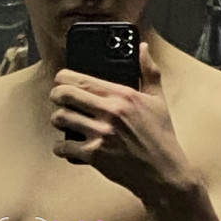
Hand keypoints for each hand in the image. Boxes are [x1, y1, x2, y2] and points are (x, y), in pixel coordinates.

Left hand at [50, 42, 192, 198]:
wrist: (164, 173)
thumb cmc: (161, 136)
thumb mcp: (158, 100)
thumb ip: (148, 71)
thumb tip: (142, 47)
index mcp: (122, 95)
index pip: (80, 79)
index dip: (63, 78)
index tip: (62, 81)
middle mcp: (110, 112)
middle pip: (64, 95)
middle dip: (56, 96)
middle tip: (58, 100)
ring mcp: (101, 134)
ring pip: (60, 118)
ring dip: (58, 120)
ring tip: (64, 121)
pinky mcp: (95, 156)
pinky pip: (63, 146)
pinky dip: (60, 147)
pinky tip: (66, 146)